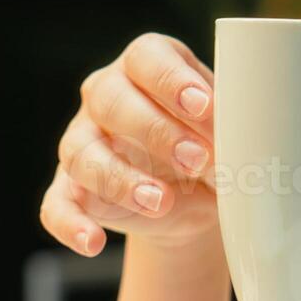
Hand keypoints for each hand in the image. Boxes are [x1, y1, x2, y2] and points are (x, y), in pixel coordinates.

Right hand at [39, 33, 221, 257]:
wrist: (197, 196)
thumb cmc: (212, 144)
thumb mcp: (227, 130)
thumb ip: (230, 126)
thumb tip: (244, 140)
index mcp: (147, 65)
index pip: (147, 58)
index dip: (172, 80)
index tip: (203, 106)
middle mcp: (105, 95)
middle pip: (110, 100)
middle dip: (156, 131)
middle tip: (197, 160)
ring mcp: (81, 141)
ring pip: (80, 151)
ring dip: (119, 178)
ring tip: (161, 202)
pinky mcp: (69, 189)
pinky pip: (56, 204)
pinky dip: (70, 224)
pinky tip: (92, 243)